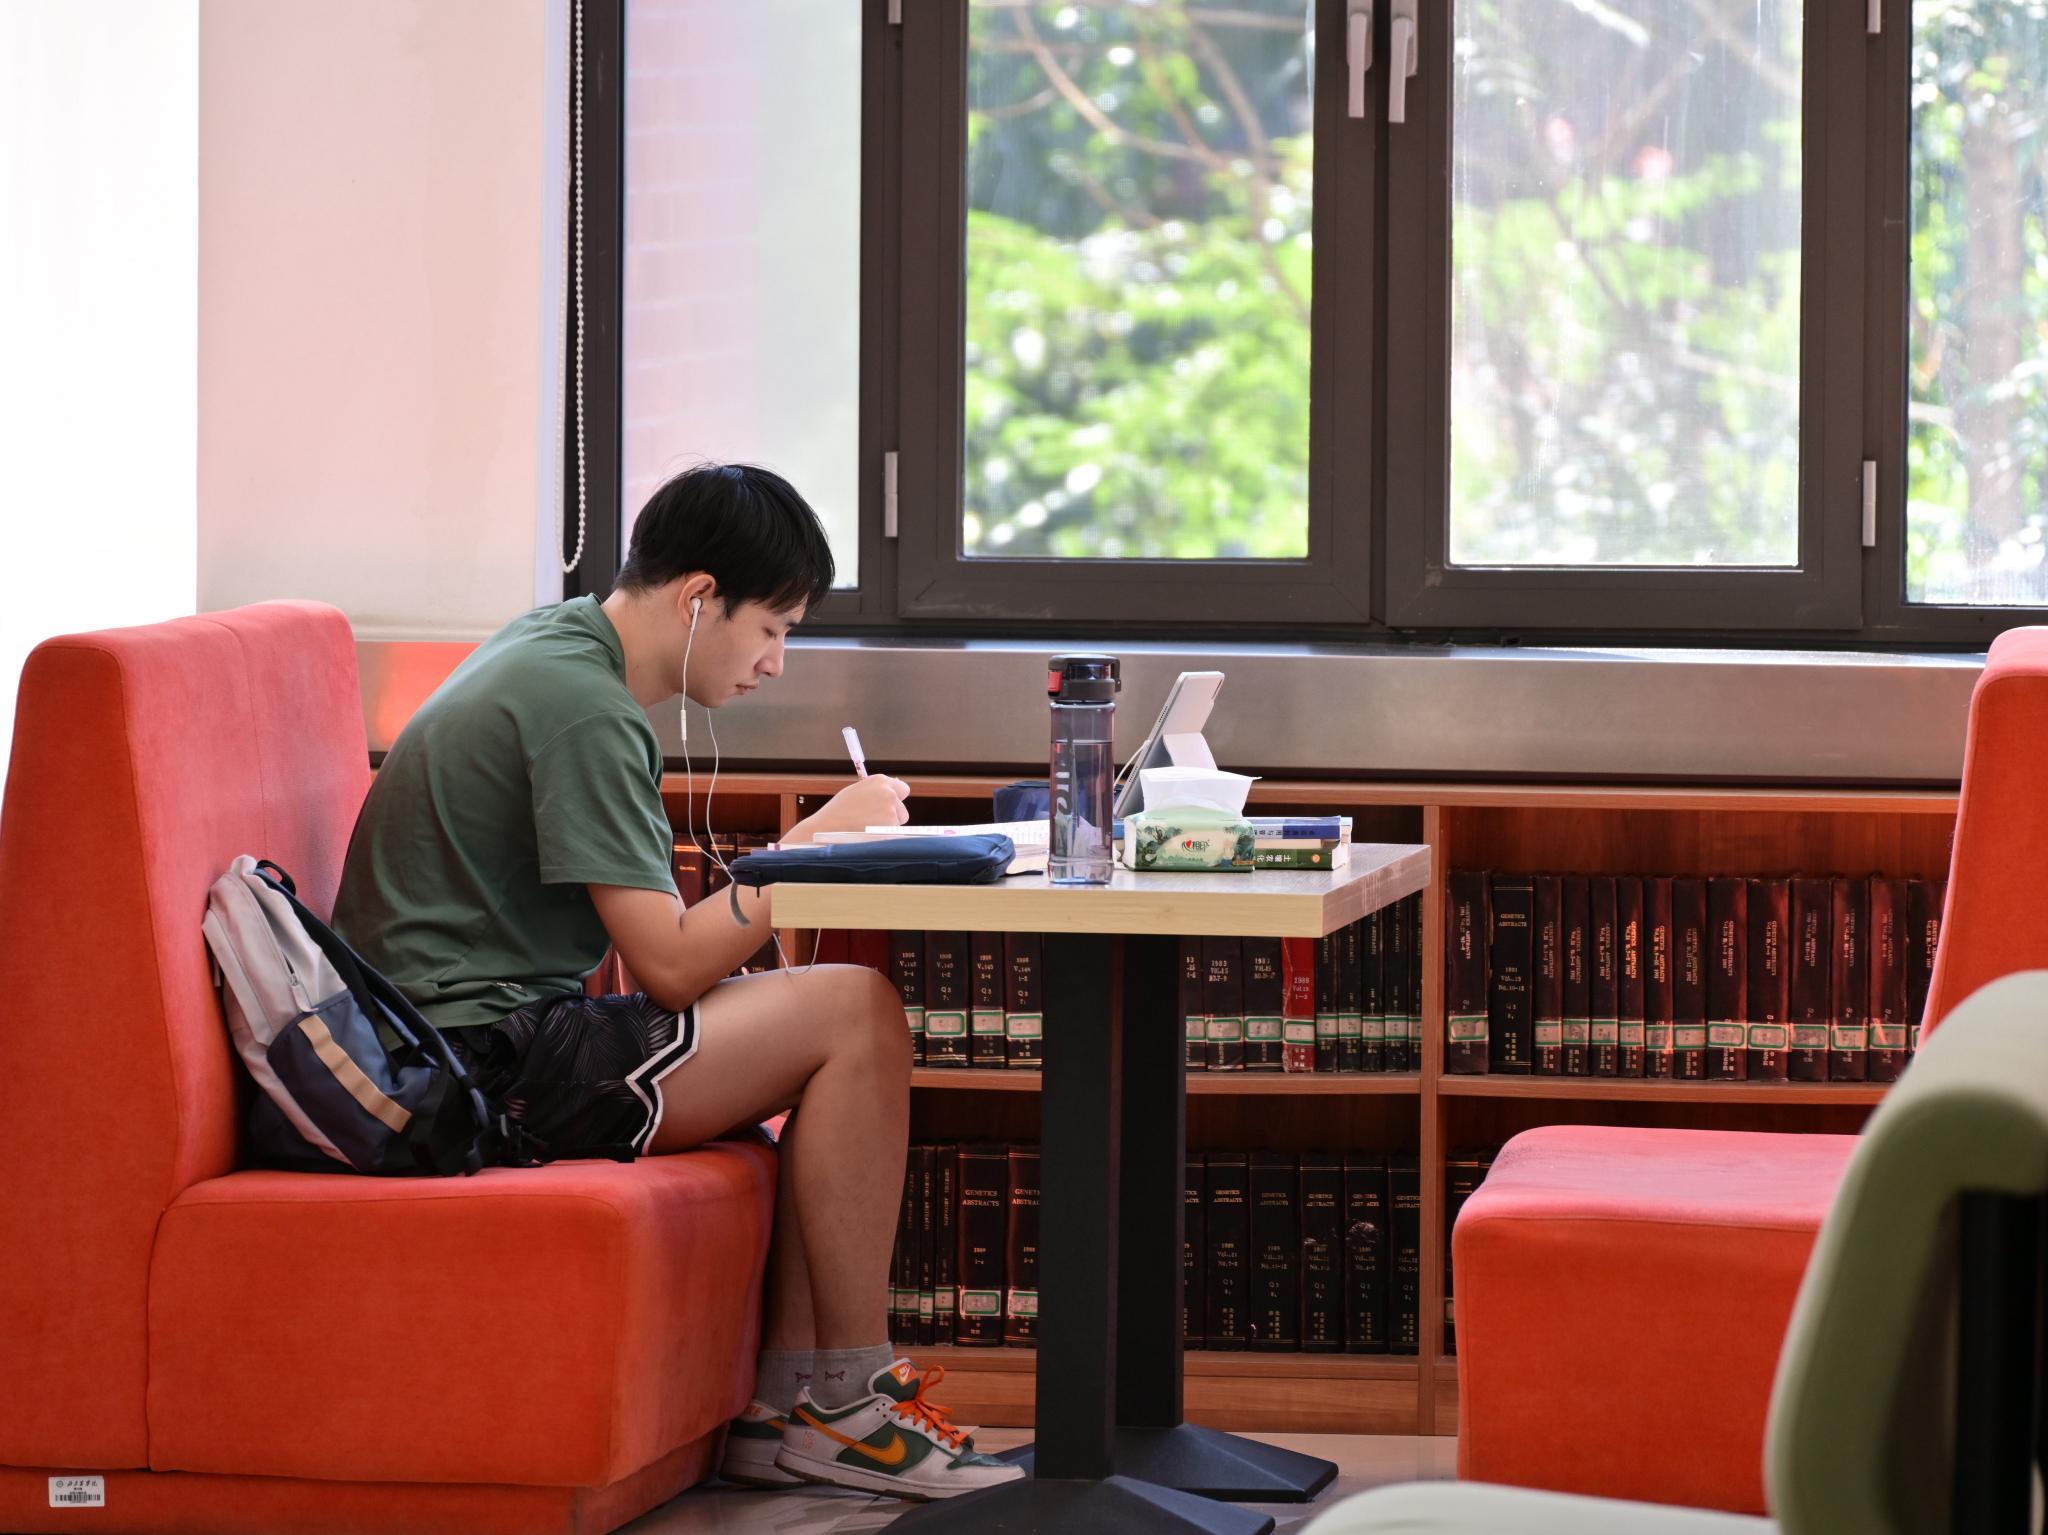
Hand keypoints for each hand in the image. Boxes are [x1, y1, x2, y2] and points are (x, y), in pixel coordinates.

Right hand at [789, 774, 910, 842]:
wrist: (826, 829)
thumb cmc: (838, 812)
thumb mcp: (855, 792)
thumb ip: (875, 791)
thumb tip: (893, 793)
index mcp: (879, 781)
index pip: (902, 789)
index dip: (896, 798)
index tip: (888, 806)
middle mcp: (888, 794)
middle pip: (902, 809)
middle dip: (892, 815)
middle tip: (872, 821)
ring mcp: (891, 812)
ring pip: (897, 823)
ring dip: (887, 827)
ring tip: (866, 828)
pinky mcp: (890, 829)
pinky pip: (893, 835)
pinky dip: (883, 837)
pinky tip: (868, 836)